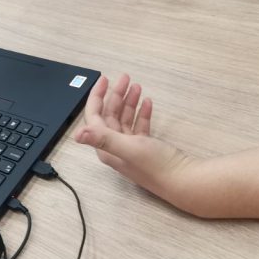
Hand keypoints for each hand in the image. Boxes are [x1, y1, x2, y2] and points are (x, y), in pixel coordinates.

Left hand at [75, 75, 196, 201]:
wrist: (183, 180)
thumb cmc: (156, 165)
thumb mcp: (129, 148)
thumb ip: (104, 139)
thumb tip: (75, 134)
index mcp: (106, 148)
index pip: (95, 117)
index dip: (97, 97)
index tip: (105, 79)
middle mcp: (116, 147)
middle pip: (110, 115)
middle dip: (116, 95)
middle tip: (126, 77)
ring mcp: (131, 147)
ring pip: (125, 119)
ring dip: (129, 102)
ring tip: (137, 86)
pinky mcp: (145, 148)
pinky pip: (139, 126)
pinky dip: (141, 113)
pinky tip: (147, 103)